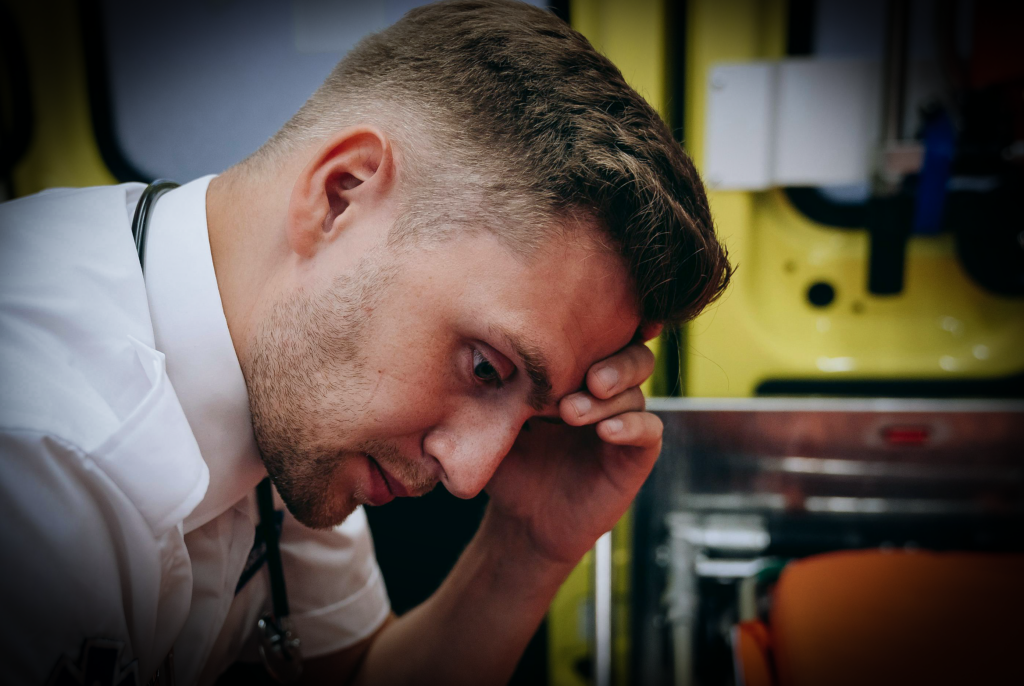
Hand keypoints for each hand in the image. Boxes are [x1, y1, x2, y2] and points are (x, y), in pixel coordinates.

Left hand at [484, 325, 663, 565]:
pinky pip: (649, 430)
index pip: (599, 338)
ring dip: (607, 399)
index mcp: (578, 373)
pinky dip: (632, 426)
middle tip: (588, 378)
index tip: (561, 339)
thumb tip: (477, 347)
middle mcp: (606, 392)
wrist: (524, 520)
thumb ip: (498, 386)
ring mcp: (624, 421)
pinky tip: (606, 432)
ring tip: (572, 413)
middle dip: (613, 362)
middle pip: (632, 354)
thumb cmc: (510, 463)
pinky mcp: (636, 455)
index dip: (591, 333)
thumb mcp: (496, 420)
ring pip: (636, 392)